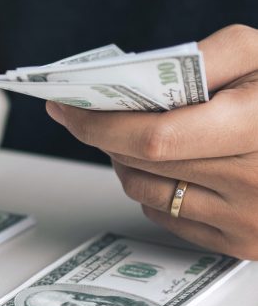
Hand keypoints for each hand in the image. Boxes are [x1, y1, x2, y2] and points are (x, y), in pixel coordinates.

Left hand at [45, 24, 257, 259]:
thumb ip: (202, 58)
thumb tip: (132, 77)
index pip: (154, 137)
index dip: (99, 123)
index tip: (66, 107)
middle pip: (141, 163)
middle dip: (103, 135)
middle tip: (87, 112)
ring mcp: (251, 223)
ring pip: (144, 191)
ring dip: (123, 161)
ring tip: (134, 134)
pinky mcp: (243, 247)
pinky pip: (166, 216)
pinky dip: (153, 187)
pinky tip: (170, 163)